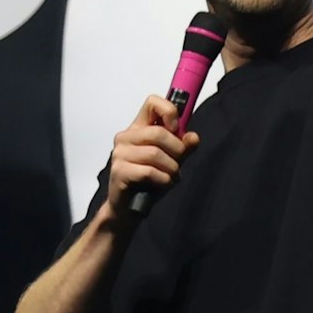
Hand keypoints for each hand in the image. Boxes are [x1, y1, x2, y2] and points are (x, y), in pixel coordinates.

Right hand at [106, 95, 200, 215]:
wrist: (128, 210)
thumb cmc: (148, 183)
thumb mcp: (171, 163)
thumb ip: (182, 149)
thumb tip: (193, 137)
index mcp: (138, 129)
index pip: (152, 102)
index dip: (169, 111)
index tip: (176, 129)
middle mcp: (126, 138)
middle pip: (158, 132)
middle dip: (176, 150)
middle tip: (178, 164)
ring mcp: (120, 154)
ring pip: (155, 153)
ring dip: (171, 168)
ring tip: (170, 177)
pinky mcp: (119, 171)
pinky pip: (148, 171)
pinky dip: (163, 179)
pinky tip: (162, 184)